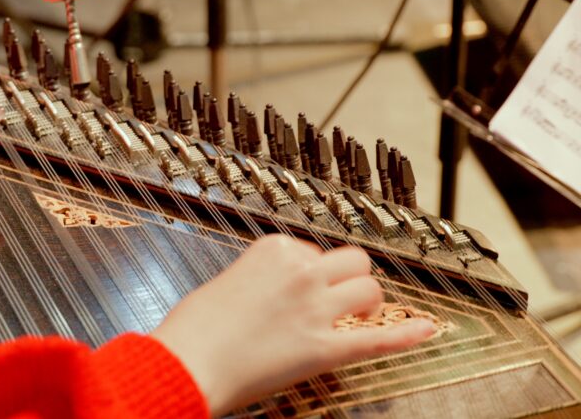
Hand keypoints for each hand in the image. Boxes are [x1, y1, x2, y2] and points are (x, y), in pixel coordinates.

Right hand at [150, 234, 434, 414]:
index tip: (302, 287)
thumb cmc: (194, 327)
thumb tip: (275, 291)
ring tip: (359, 317)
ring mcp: (316, 310)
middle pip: (352, 262)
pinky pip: (377, 340)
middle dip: (350, 278)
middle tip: (342, 297)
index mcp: (273, 250)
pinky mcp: (324, 349)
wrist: (186, 361)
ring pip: (369, 291)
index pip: (313, 250)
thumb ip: (260, 278)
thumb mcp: (226, 283)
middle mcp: (301, 273)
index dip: (311, 271)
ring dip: (367, 304)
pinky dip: (406, 335)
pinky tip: (426, 330)